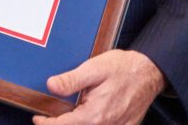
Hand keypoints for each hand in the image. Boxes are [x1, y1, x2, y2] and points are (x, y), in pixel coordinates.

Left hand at [31, 50, 165, 124]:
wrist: (149, 71)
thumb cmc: (123, 68)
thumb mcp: (93, 68)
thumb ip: (71, 80)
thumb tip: (51, 86)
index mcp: (94, 115)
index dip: (47, 124)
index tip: (38, 119)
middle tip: (51, 117)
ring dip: (77, 123)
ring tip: (71, 114)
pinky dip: (94, 122)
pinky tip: (90, 115)